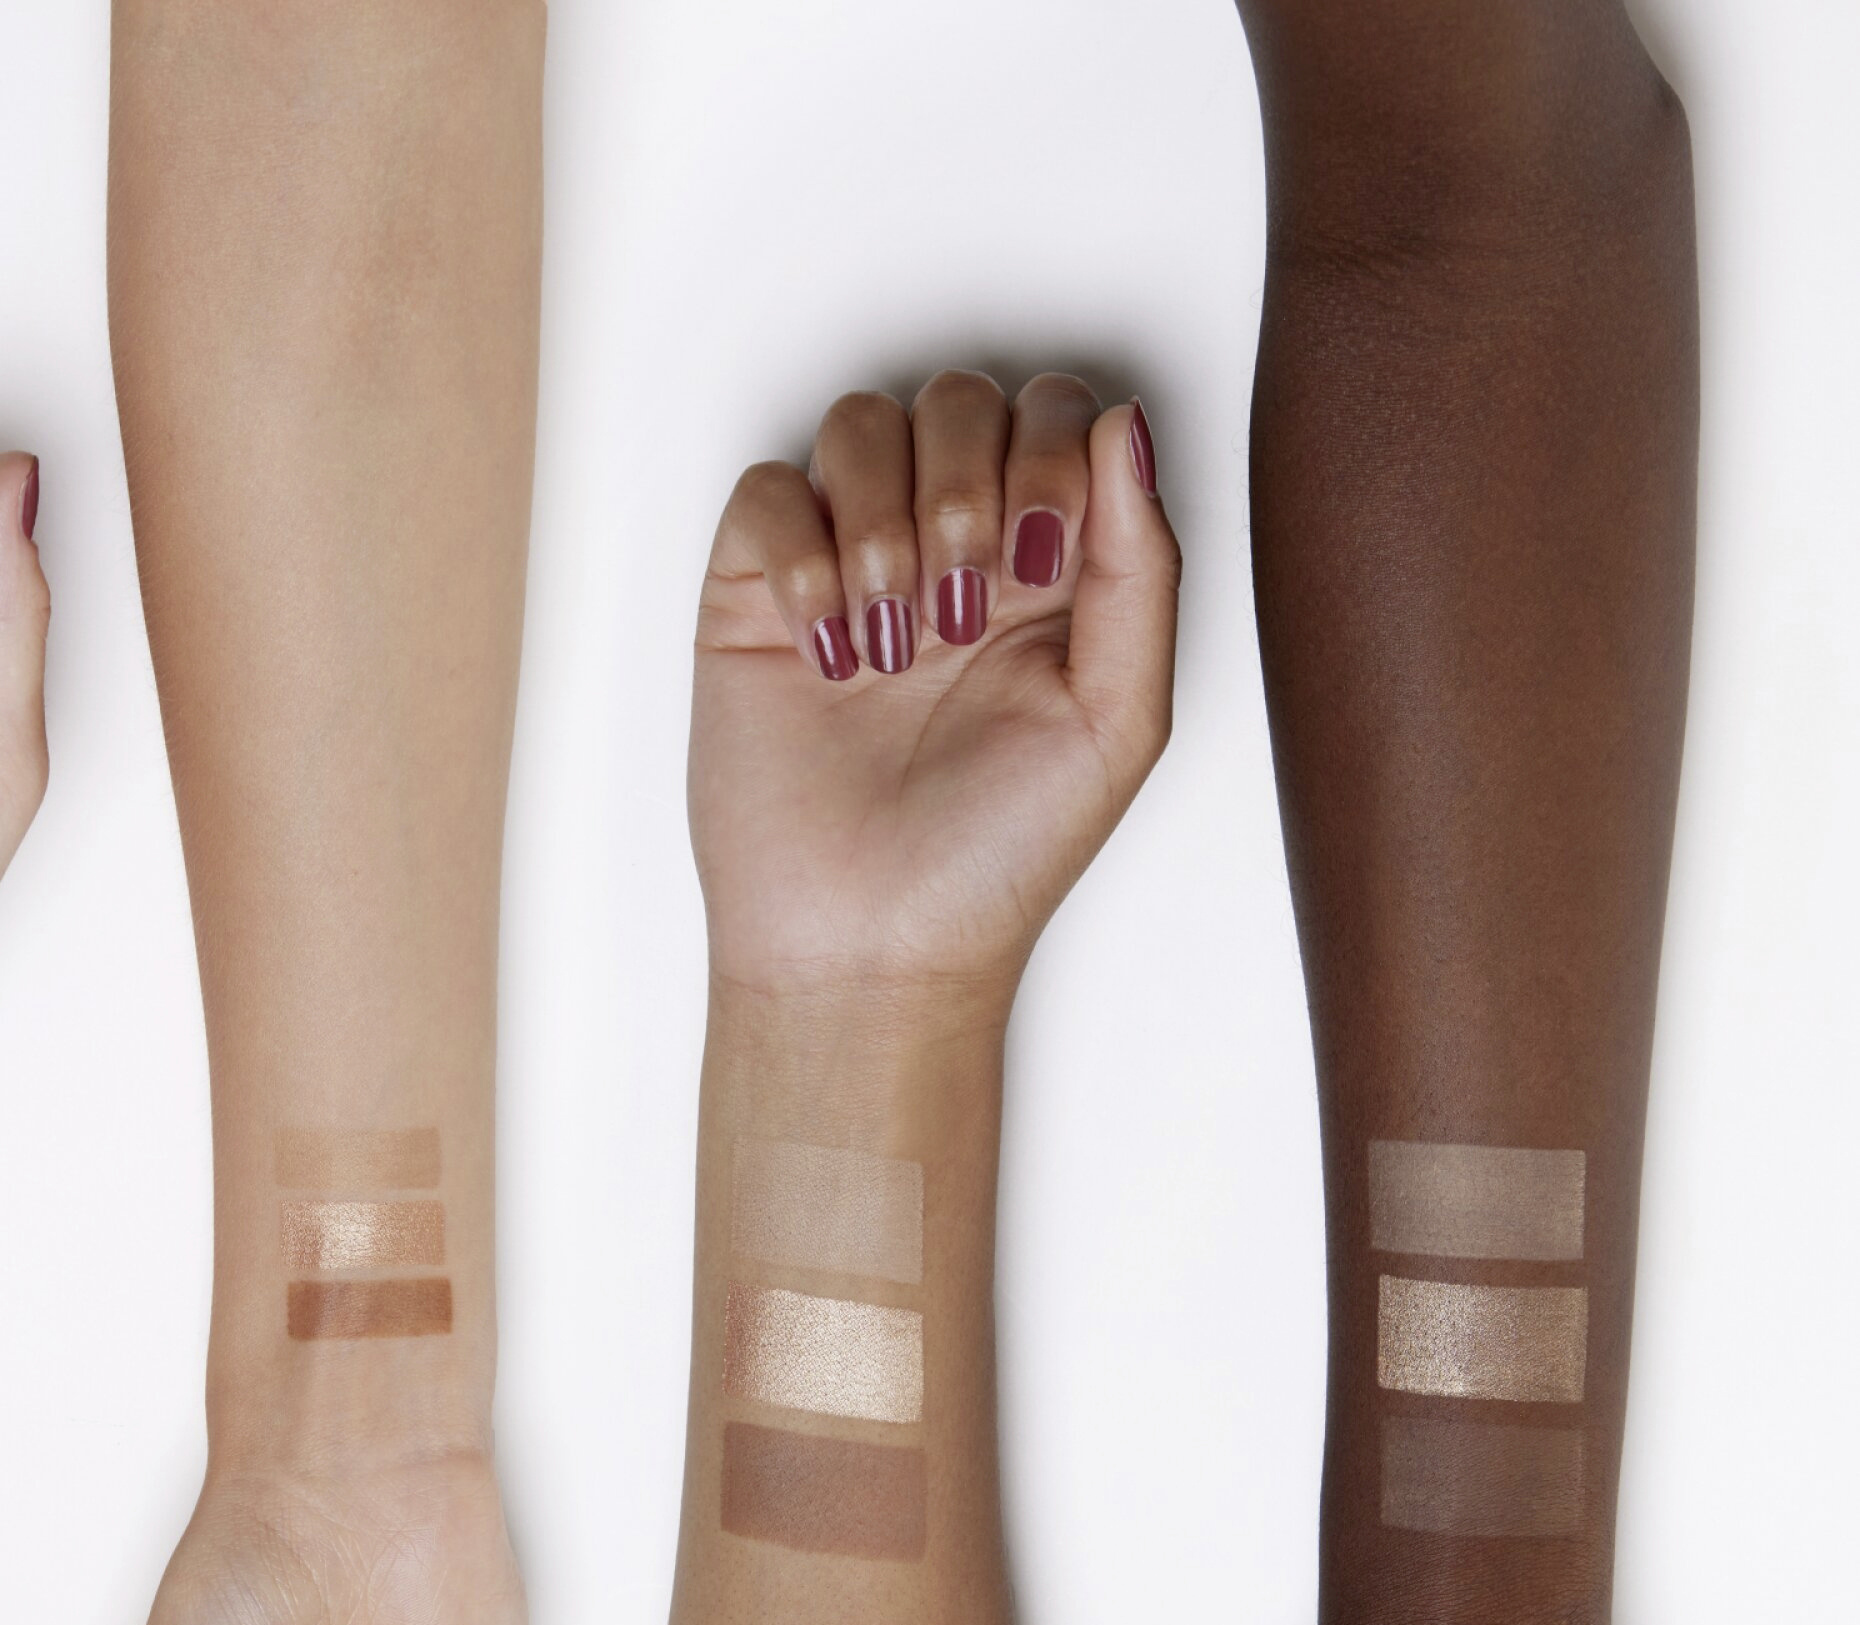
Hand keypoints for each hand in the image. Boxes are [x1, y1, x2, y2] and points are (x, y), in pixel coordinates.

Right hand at [691, 372, 1177, 1002]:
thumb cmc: (994, 862)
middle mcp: (949, 550)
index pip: (1055, 414)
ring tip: (893, 641)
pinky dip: (801, 555)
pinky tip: (829, 651)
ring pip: (861, 424)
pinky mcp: (757, 601)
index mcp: (1049, 569)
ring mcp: (847, 568)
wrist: (871, 951)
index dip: (1050, 455)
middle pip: (959, 399)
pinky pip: (769, 495)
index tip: (1038, 566)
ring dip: (883, 519)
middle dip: (965, 487)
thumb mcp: (1120, 721)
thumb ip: (1141, 566)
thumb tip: (1126, 425)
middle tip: (962, 610)